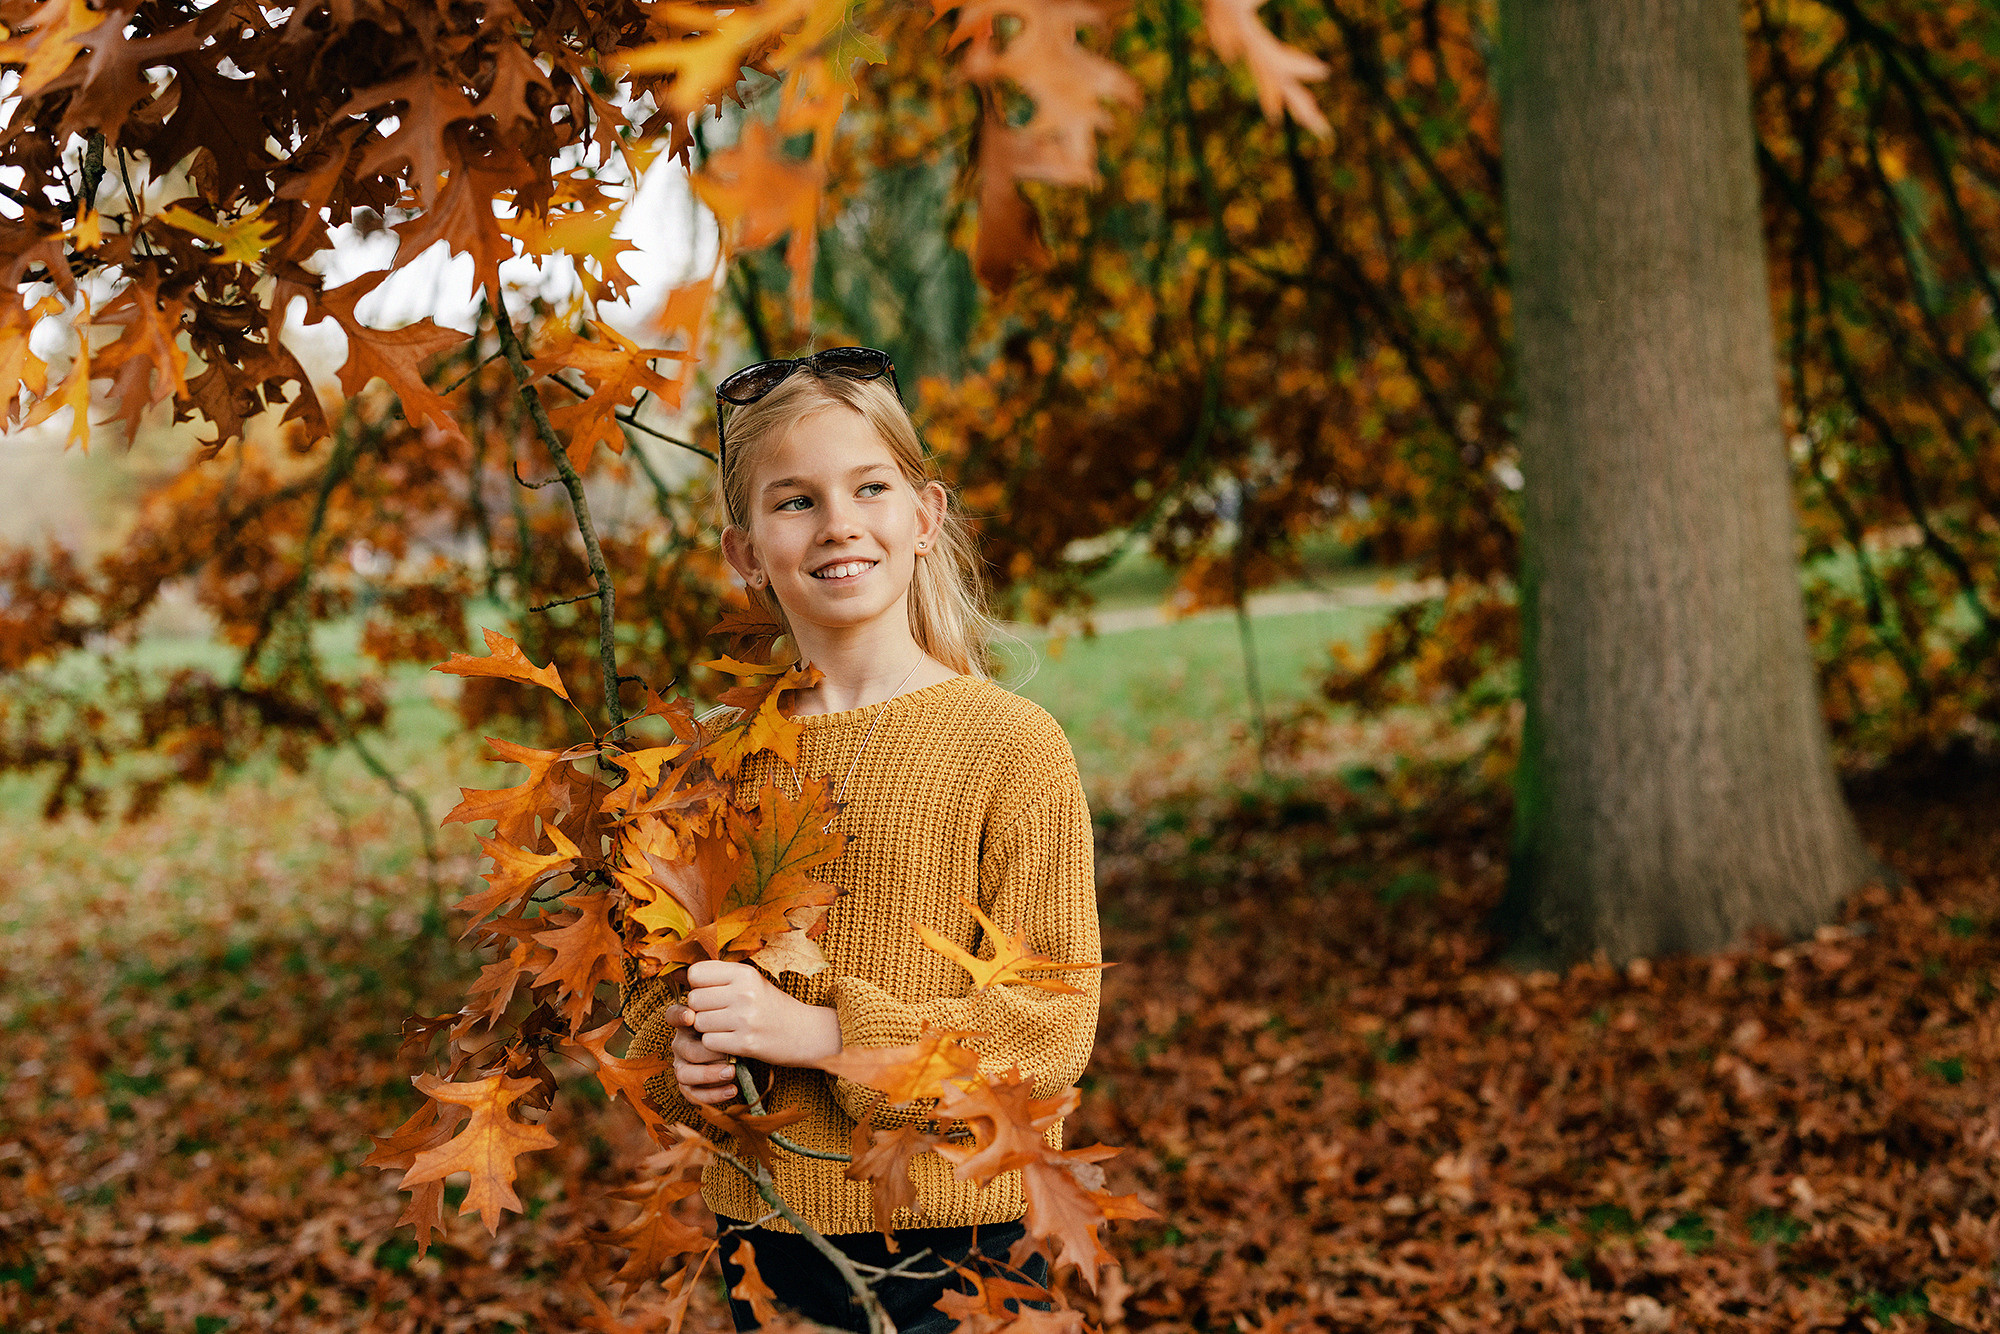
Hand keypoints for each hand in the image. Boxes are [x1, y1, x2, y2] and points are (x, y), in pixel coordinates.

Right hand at [665, 1003, 741, 1106]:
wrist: (743, 1049)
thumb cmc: (736, 1028)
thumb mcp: (731, 1016)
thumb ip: (725, 1010)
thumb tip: (726, 998)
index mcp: (687, 1024)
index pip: (673, 1015)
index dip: (679, 1016)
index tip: (691, 1016)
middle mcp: (681, 1044)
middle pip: (685, 1049)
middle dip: (708, 1052)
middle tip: (730, 1053)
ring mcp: (682, 1065)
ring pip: (684, 1074)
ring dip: (708, 1074)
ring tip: (731, 1072)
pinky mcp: (689, 1085)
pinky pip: (694, 1095)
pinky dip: (714, 1094)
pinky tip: (733, 1090)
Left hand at [685, 959, 842, 1069]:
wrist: (805, 1032)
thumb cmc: (771, 1005)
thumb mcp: (750, 982)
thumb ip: (719, 977)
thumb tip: (679, 977)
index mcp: (744, 973)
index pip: (696, 973)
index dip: (697, 985)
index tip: (709, 992)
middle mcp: (744, 993)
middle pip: (693, 1000)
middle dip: (700, 1010)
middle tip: (717, 1013)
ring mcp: (745, 1019)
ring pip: (698, 1022)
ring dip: (706, 1029)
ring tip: (724, 1027)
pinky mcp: (745, 1043)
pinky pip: (709, 1042)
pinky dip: (715, 1044)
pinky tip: (729, 1040)